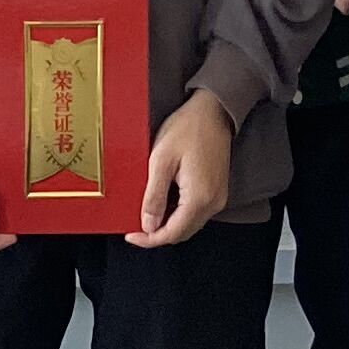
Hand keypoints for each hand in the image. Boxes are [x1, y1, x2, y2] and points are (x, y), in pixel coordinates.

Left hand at [134, 88, 234, 247]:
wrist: (213, 110)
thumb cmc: (188, 128)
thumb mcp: (161, 160)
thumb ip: (154, 196)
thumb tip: (148, 225)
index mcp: (199, 198)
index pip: (172, 233)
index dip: (150, 239)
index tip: (131, 235)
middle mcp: (213, 203)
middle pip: (183, 233)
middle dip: (158, 234)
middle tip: (135, 227)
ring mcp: (218, 197)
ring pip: (190, 225)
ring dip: (168, 225)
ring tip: (147, 215)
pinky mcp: (217, 190)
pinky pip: (196, 213)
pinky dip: (179, 215)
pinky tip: (164, 204)